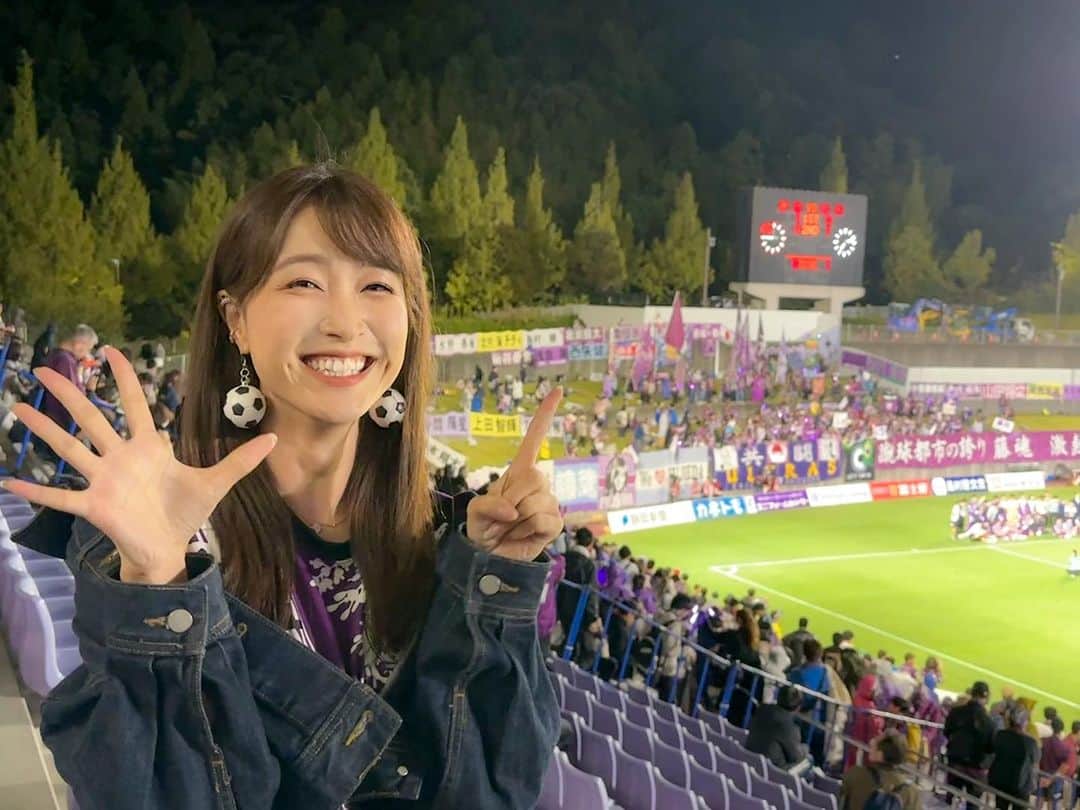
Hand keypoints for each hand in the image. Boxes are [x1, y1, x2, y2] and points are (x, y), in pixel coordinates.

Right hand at [1, 347, 276, 583]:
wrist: (169, 548)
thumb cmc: (185, 513)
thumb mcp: (216, 483)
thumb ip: (241, 460)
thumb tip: (275, 439)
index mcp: (148, 447)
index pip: (134, 404)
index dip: (124, 378)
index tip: (109, 351)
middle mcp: (121, 457)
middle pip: (92, 418)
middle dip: (70, 394)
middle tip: (43, 368)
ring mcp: (105, 480)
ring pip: (71, 448)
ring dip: (45, 429)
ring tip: (18, 407)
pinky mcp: (96, 506)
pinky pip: (62, 496)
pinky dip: (38, 490)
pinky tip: (10, 480)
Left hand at [466, 386, 562, 560]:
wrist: (491, 558)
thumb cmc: (483, 530)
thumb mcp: (474, 513)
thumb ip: (486, 505)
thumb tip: (513, 509)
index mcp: (517, 473)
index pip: (533, 440)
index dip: (545, 416)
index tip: (557, 390)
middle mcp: (537, 484)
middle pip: (533, 476)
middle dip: (512, 497)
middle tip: (503, 516)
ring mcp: (548, 503)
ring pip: (536, 502)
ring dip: (517, 519)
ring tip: (511, 528)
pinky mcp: (554, 523)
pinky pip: (545, 520)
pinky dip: (528, 530)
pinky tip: (523, 535)